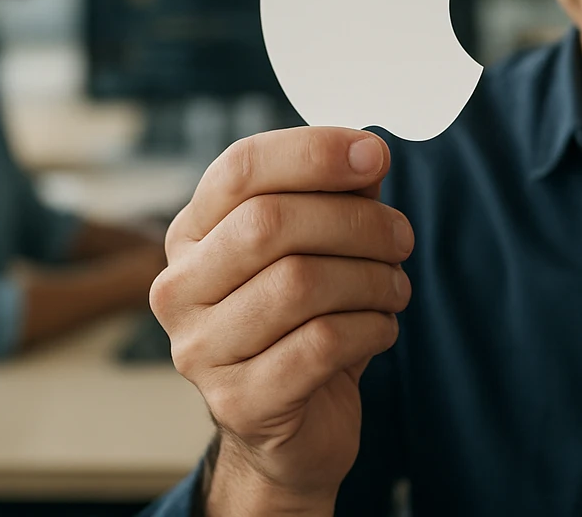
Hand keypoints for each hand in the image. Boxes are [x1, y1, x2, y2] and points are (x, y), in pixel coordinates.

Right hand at [150, 127, 411, 514]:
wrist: (292, 430)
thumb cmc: (305, 324)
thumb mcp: (318, 249)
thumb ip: (336, 195)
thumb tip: (367, 151)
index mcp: (192, 234)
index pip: (240, 168)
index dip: (312, 152)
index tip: (374, 155)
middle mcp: (179, 288)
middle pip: (271, 223)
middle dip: (357, 223)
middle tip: (401, 239)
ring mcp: (200, 349)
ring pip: (300, 283)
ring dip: (371, 279)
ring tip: (395, 288)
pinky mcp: (238, 402)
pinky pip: (321, 343)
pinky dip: (370, 328)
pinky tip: (381, 328)